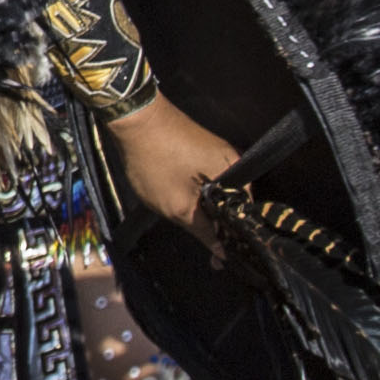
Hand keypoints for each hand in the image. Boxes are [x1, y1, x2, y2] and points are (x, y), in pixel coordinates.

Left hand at [103, 95, 237, 248]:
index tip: (220, 263)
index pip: (245, 218)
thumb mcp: (178, 205)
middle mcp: (234, 162)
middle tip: (202, 249)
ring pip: (218, 195)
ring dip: (205, 212)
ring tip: (188, 224)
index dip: (233, 242)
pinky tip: (183, 203)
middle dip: (218, 228)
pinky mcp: (203, 149)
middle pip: (233, 207)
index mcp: (237, 175)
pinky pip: (208, 182)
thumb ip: (204, 231)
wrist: (133, 116)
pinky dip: (198, 196)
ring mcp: (218, 154)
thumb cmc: (156, 160)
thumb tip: (223, 253)